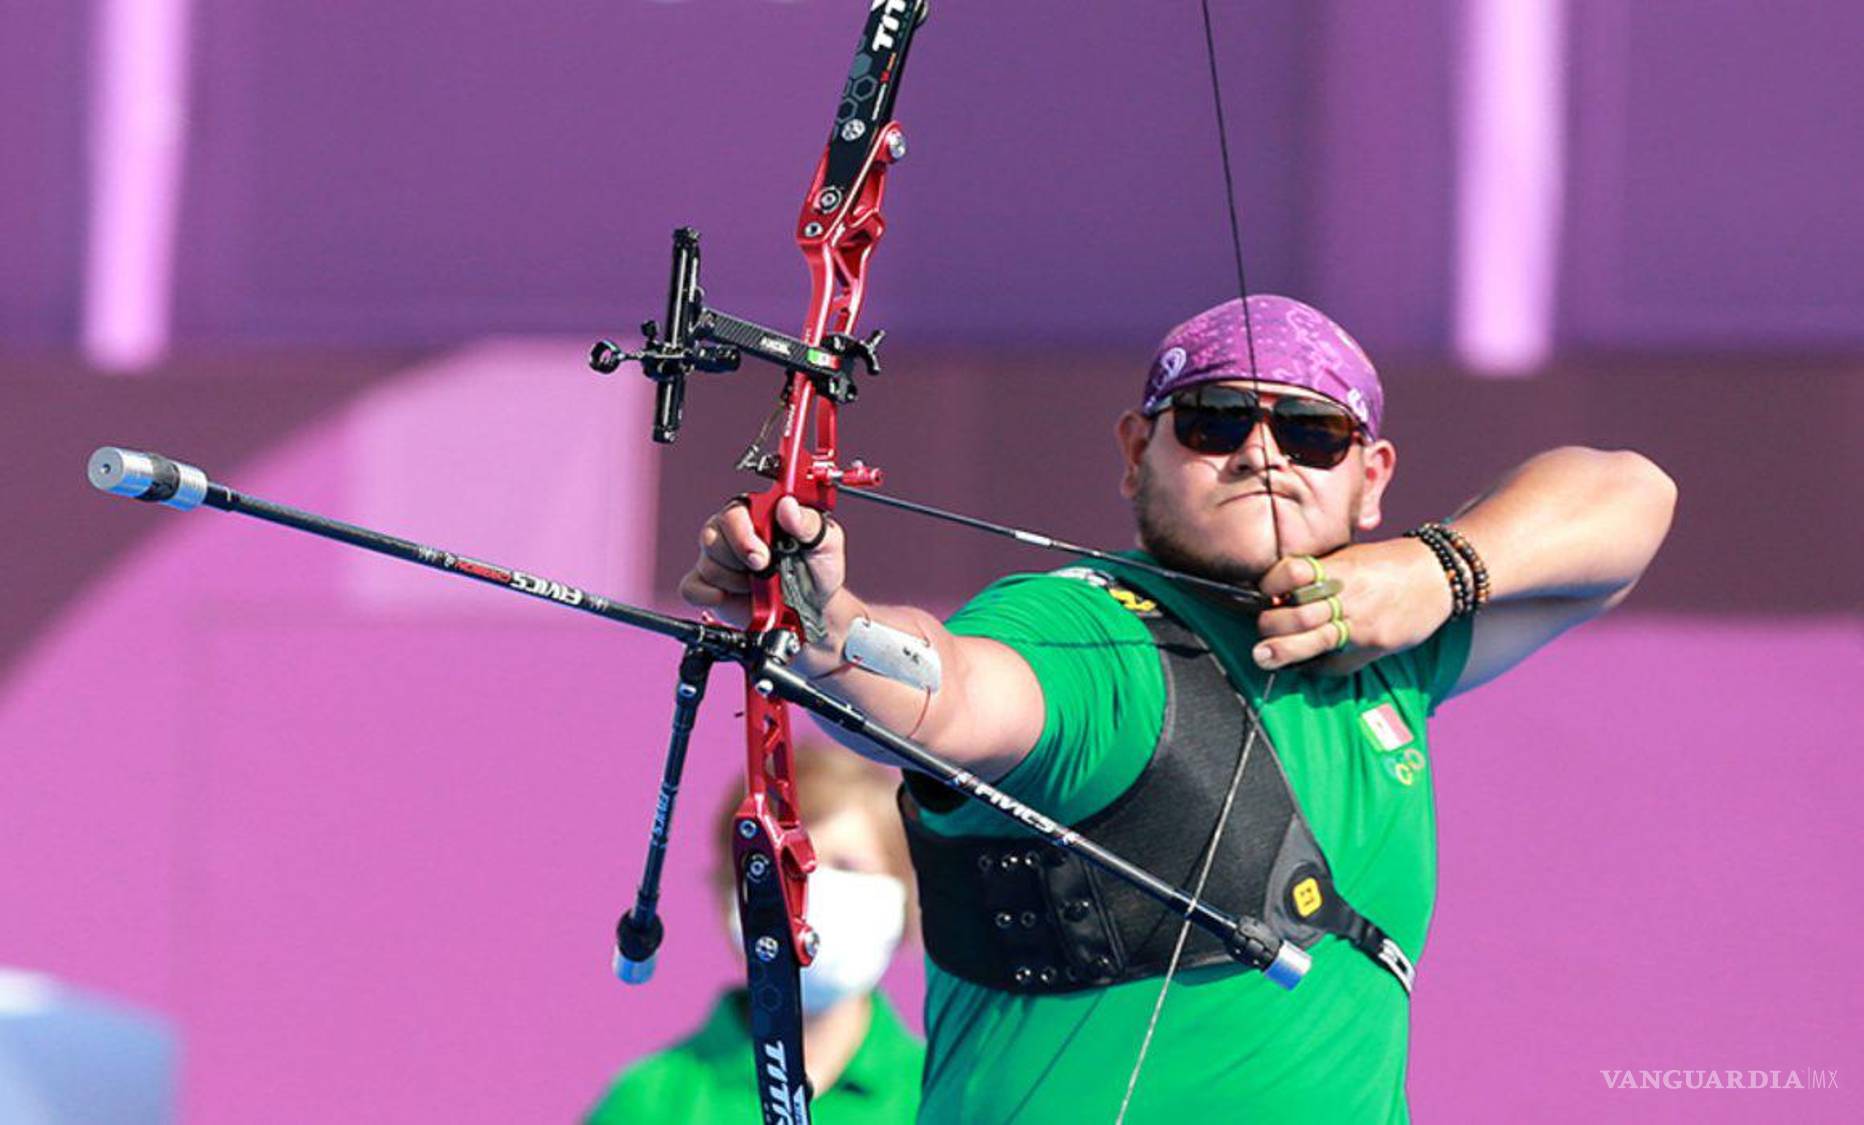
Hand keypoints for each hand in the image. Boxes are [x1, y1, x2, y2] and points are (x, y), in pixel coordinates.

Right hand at [678, 495, 846, 629]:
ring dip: (734, 580)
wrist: (815, 612)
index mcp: (760, 513)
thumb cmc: (819, 572)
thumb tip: (787, 506)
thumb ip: (809, 522)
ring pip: (707, 562)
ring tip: (758, 585)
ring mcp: (720, 560)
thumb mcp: (826, 543)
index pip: (735, 511)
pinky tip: (726, 596)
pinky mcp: (710, 586)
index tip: (762, 556)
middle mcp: (735, 532)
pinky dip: (706, 593)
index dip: (744, 534)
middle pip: (712, 535)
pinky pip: (691, 586)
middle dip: (738, 558)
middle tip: (763, 571)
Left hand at [1251, 538, 1452, 674]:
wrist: (1438, 575)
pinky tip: (1307, 665)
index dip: (1270, 585)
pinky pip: (1338, 662)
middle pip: (1297, 613)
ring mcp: (1361, 621)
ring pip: (1313, 640)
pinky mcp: (1374, 644)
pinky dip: (1317, 667)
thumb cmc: (1389, 564)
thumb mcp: (1352, 557)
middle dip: (1271, 625)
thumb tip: (1282, 596)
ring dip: (1282, 651)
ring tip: (1263, 657)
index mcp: (1338, 566)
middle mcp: (1347, 593)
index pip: (1291, 573)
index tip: (1264, 593)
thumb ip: (1320, 575)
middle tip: (1262, 631)